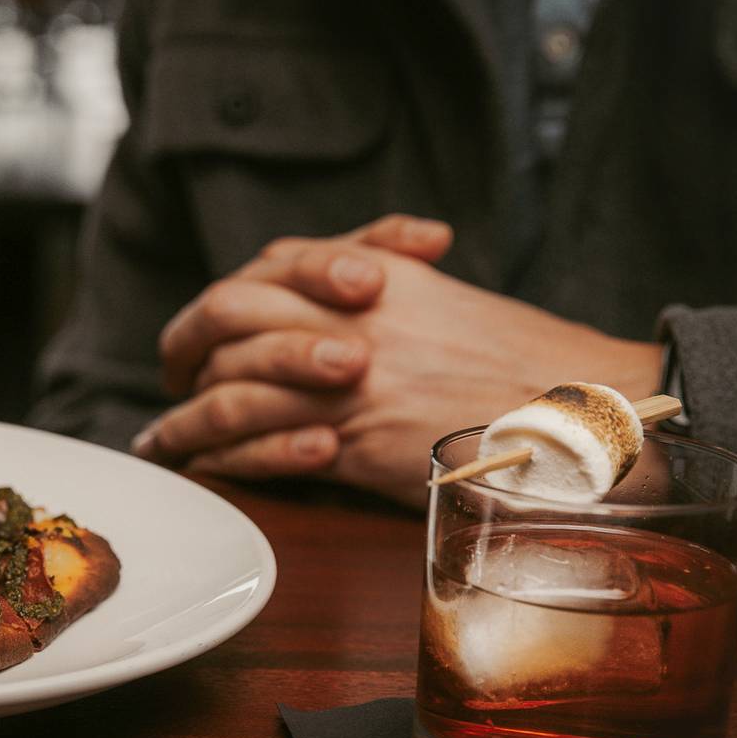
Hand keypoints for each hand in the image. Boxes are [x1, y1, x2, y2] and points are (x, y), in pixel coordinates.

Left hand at [138, 218, 661, 505]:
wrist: (574, 413)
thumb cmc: (518, 362)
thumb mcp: (443, 299)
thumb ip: (381, 281)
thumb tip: (331, 287)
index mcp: (370, 276)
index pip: (269, 268)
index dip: (226, 298)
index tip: (205, 327)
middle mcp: (345, 320)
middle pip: (226, 317)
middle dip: (181, 348)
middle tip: (168, 379)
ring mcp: (343, 385)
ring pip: (230, 390)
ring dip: (186, 419)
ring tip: (162, 440)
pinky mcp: (349, 445)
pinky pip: (260, 449)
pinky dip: (222, 460)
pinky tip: (204, 468)